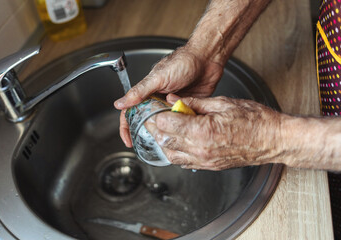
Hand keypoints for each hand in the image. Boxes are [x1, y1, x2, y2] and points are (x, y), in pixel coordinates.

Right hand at [114, 45, 223, 146]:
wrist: (207, 59)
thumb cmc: (183, 62)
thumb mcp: (158, 78)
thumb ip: (139, 91)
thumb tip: (120, 103)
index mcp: (148, 93)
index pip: (132, 113)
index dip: (127, 127)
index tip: (128, 141)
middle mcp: (160, 101)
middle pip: (149, 122)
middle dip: (149, 133)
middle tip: (153, 142)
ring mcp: (174, 106)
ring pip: (166, 124)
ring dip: (167, 131)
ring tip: (169, 138)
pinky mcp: (188, 109)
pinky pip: (182, 123)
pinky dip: (182, 127)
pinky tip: (184, 132)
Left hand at [148, 95, 282, 170]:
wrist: (274, 140)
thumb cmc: (256, 121)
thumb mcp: (223, 103)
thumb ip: (195, 103)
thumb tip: (176, 100)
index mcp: (202, 131)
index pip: (167, 124)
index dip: (158, 115)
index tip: (157, 109)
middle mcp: (201, 149)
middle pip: (165, 140)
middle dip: (156, 129)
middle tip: (153, 119)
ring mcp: (205, 161)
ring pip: (172, 155)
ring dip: (164, 142)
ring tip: (164, 130)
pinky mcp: (210, 166)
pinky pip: (185, 162)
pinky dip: (176, 152)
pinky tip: (177, 142)